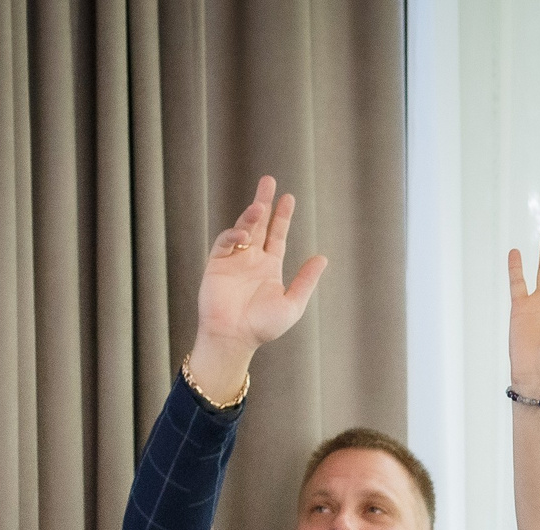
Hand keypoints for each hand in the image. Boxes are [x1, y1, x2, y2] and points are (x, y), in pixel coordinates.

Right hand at [190, 175, 330, 390]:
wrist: (234, 338)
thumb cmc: (263, 326)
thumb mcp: (292, 303)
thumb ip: (306, 280)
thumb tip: (323, 258)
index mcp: (269, 267)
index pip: (277, 235)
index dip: (282, 217)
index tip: (288, 198)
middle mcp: (251, 260)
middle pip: (259, 224)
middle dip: (264, 202)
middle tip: (269, 181)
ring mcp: (233, 260)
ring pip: (242, 229)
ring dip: (250, 216)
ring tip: (260, 205)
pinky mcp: (216, 264)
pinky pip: (225, 242)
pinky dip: (234, 235)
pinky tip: (244, 235)